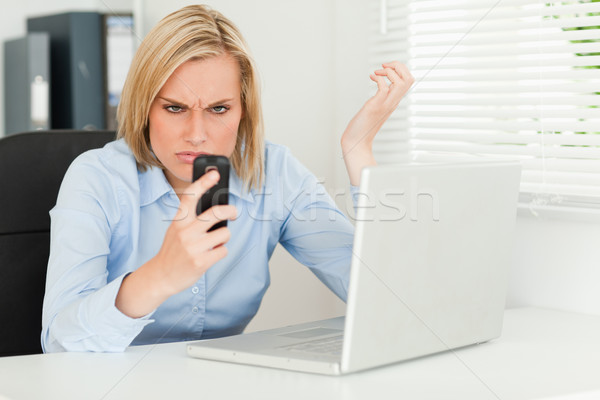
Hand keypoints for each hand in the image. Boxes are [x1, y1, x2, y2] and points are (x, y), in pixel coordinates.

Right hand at [115, 170, 236, 317]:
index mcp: (179, 221)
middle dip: (230, 211)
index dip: (203, 183)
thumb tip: (217, 210)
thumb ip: (191, 220)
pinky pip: (223, 251)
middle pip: (216, 213)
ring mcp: (193, 247)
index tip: (214, 174)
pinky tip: (211, 255)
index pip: (191, 197)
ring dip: (224, 238)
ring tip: (215, 243)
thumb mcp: (176, 230)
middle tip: (233, 213)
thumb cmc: (173, 250)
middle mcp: (185, 232)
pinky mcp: (200, 262)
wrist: (161, 276)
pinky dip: (220, 252)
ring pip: (224, 234)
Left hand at [341, 61, 413, 184]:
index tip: (387, 68)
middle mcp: (393, 102)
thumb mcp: (377, 107)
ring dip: (389, 71)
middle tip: (384, 66)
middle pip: (409, 79)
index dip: (401, 69)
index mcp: (394, 101)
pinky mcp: (375, 106)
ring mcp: (385, 104)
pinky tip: (371, 78)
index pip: (409, 81)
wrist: (356, 141)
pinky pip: (384, 88)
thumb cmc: (363, 125)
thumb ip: (382, 98)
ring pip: (401, 82)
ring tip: (378, 72)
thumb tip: (382, 86)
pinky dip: (378, 78)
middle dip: (398, 66)